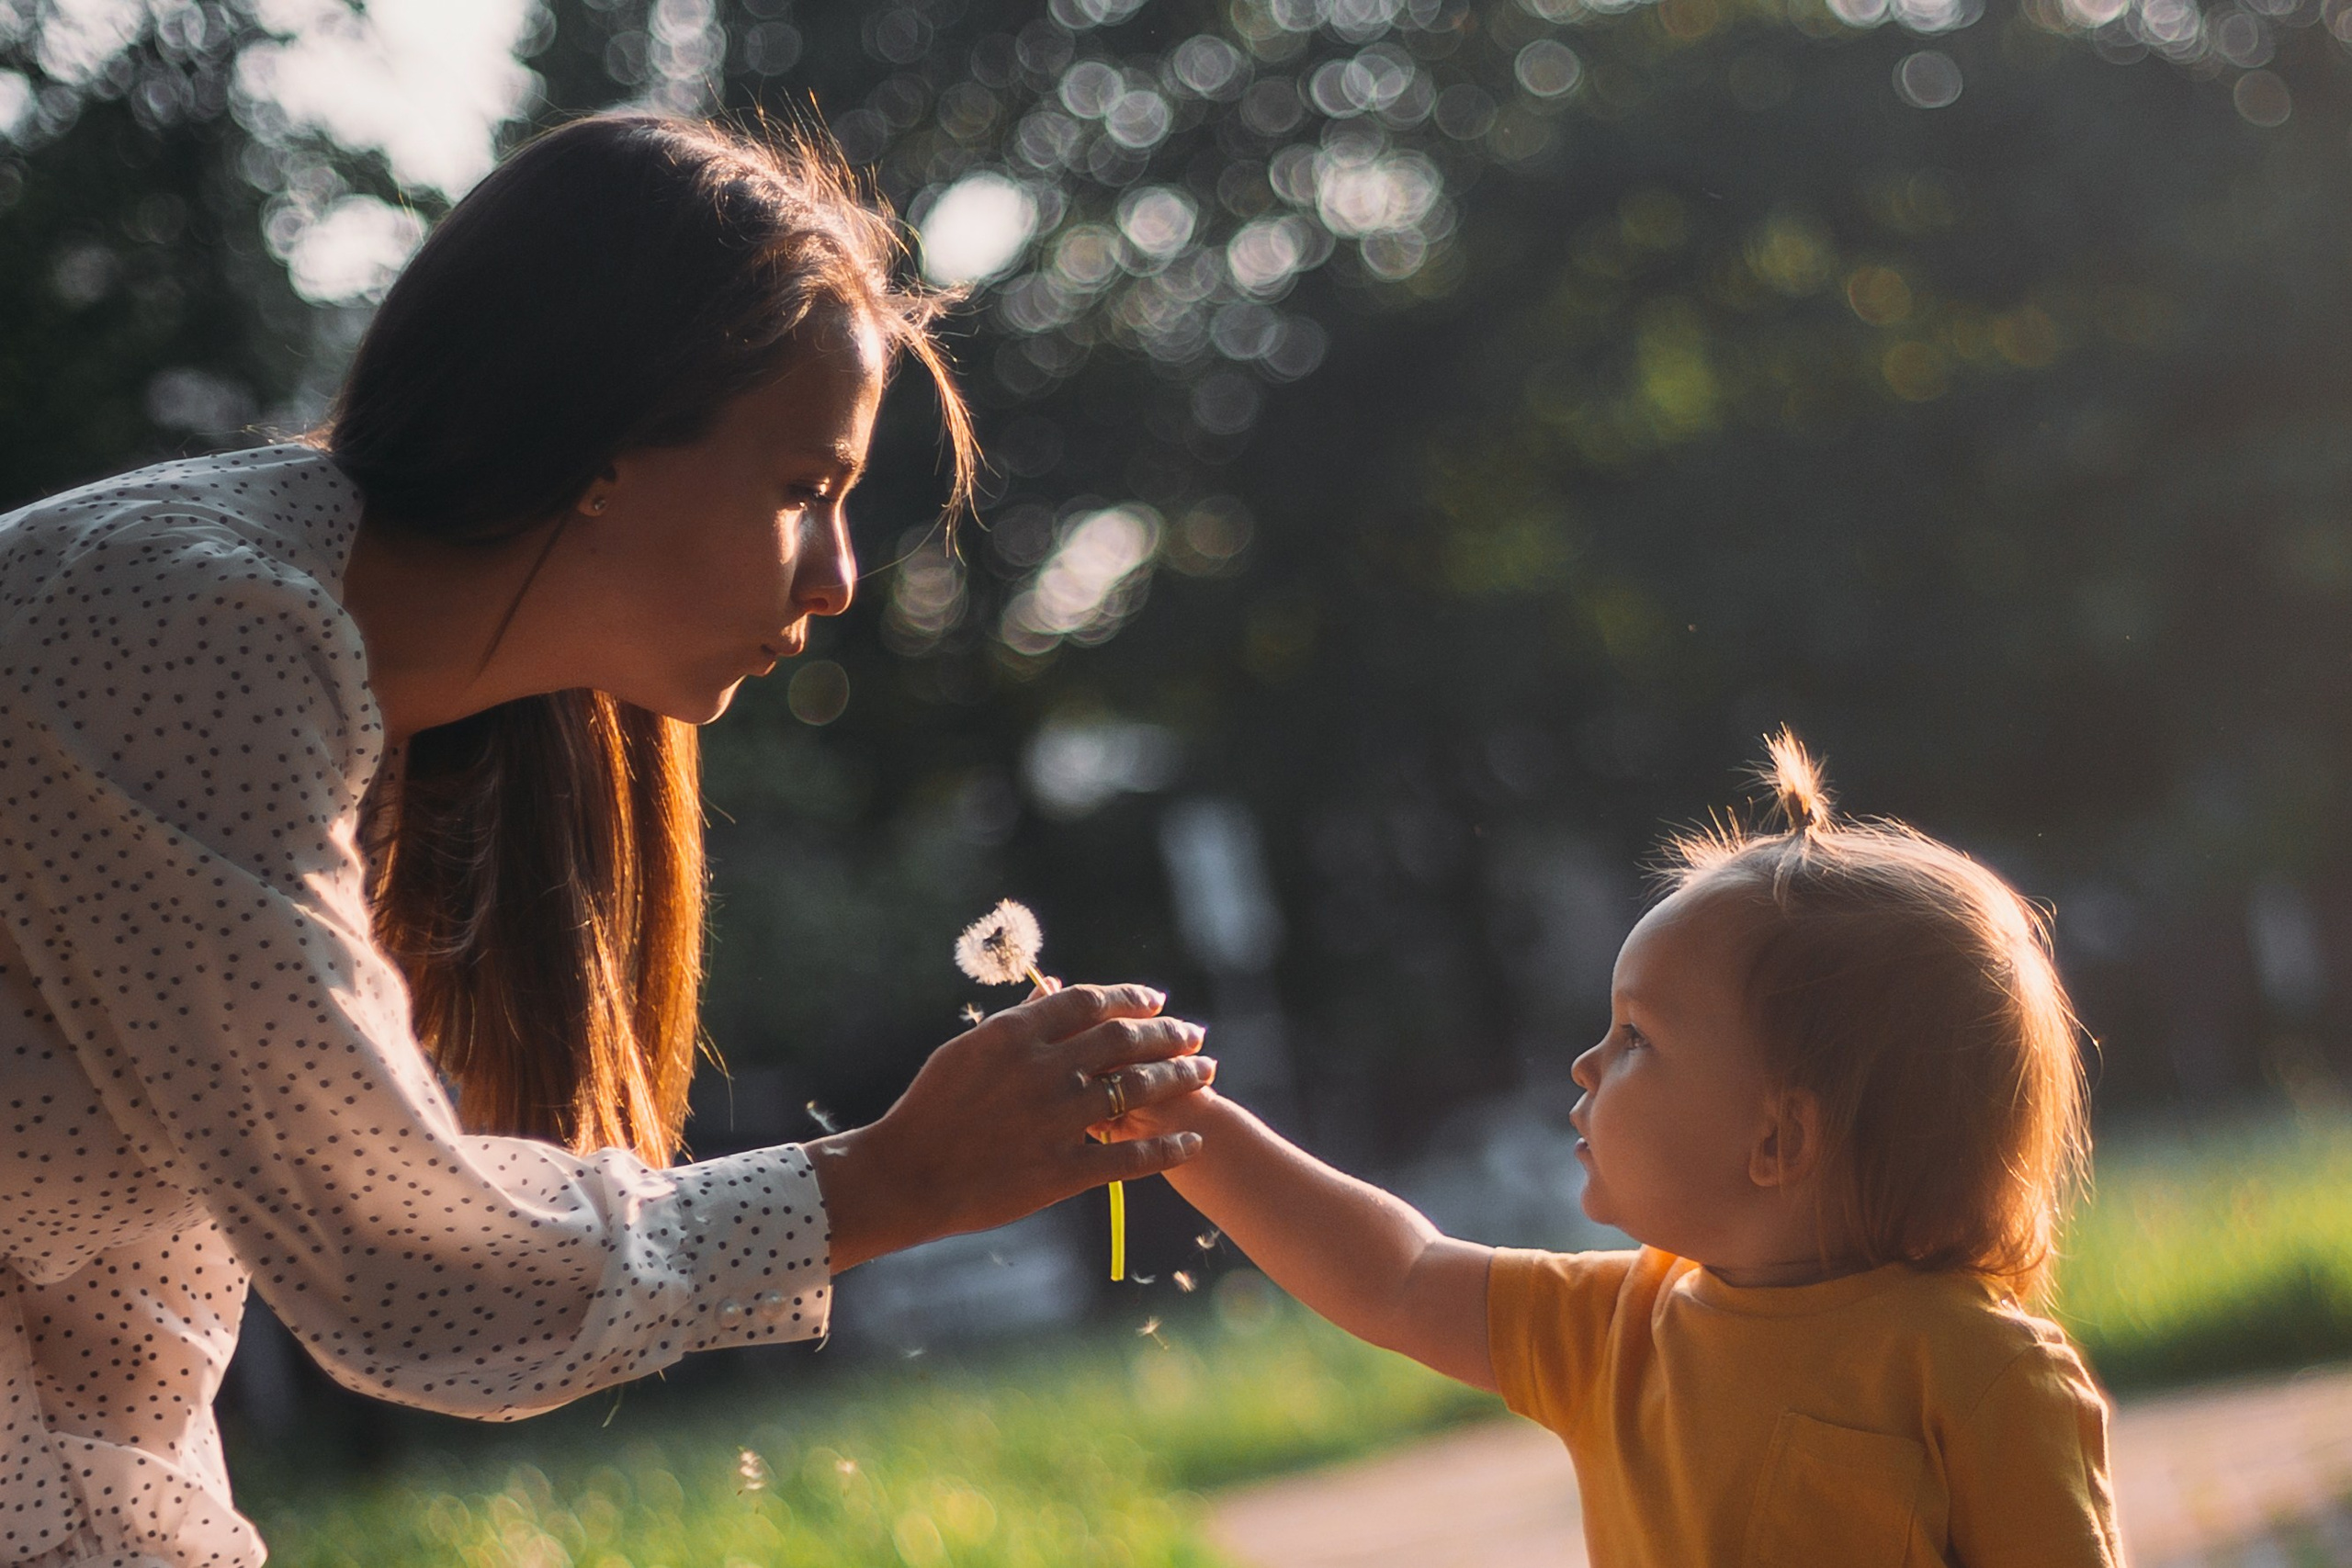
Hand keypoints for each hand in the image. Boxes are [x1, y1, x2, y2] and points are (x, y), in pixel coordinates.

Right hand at [808, 984, 1215, 1271]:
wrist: (906, 1176)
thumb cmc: (928, 1111)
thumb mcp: (965, 1051)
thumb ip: (1015, 1024)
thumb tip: (1052, 992)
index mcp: (1016, 1035)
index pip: (1089, 1002)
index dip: (1130, 998)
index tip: (1156, 1001)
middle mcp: (1044, 1070)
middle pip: (1124, 1040)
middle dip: (1168, 1034)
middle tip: (1196, 1034)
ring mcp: (1056, 1120)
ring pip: (1137, 1090)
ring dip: (1179, 1078)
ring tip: (1206, 1072)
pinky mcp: (1062, 1170)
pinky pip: (1129, 1157)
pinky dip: (1167, 1150)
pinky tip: (1193, 1143)